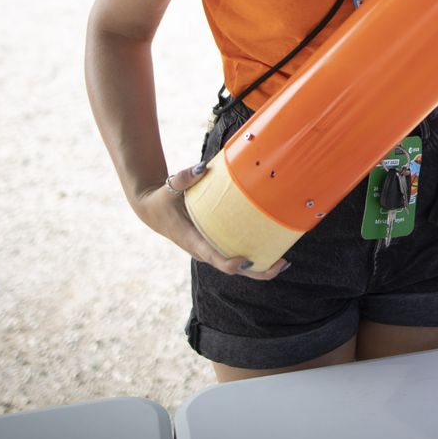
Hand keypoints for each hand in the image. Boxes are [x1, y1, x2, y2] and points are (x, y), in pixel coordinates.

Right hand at [135, 163, 289, 279]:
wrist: (152, 211)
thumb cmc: (163, 200)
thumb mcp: (169, 188)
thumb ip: (183, 178)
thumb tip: (202, 167)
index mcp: (192, 241)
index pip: (214, 258)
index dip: (231, 263)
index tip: (248, 260)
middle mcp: (203, 251)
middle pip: (232, 269)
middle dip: (257, 271)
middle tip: (283, 263)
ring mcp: (210, 251)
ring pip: (236, 267)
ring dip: (260, 267)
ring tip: (285, 260)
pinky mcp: (215, 245)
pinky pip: (235, 255)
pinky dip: (254, 257)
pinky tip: (273, 250)